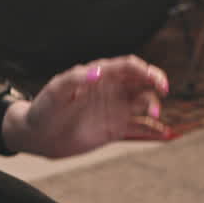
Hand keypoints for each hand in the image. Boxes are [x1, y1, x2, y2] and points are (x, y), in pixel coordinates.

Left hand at [6, 56, 169, 158]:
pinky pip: (138, 127)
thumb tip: (96, 72)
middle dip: (156, 84)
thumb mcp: (56, 91)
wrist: (38, 136)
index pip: (129, 67)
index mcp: (99, 75)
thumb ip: (75, 79)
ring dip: (154, 106)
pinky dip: (152, 130)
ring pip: (143, 103)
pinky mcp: (115, 129)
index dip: (145, 70)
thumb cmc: (44, 109)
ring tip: (153, 115)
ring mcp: (115, 109)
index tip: (154, 79)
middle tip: (162, 93)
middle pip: (142, 82)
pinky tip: (164, 133)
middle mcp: (111, 89)